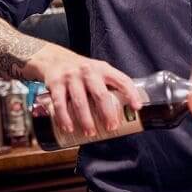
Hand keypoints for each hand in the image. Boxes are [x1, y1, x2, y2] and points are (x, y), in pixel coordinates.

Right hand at [25, 43, 142, 136]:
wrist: (54, 59)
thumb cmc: (82, 71)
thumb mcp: (98, 71)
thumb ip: (109, 86)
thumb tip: (125, 111)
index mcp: (103, 69)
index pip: (121, 80)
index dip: (131, 93)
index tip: (137, 107)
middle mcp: (88, 71)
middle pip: (100, 94)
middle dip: (107, 113)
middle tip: (111, 127)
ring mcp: (71, 77)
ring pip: (80, 101)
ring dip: (86, 120)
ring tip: (90, 133)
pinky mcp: (55, 84)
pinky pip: (60, 104)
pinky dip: (64, 118)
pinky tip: (68, 127)